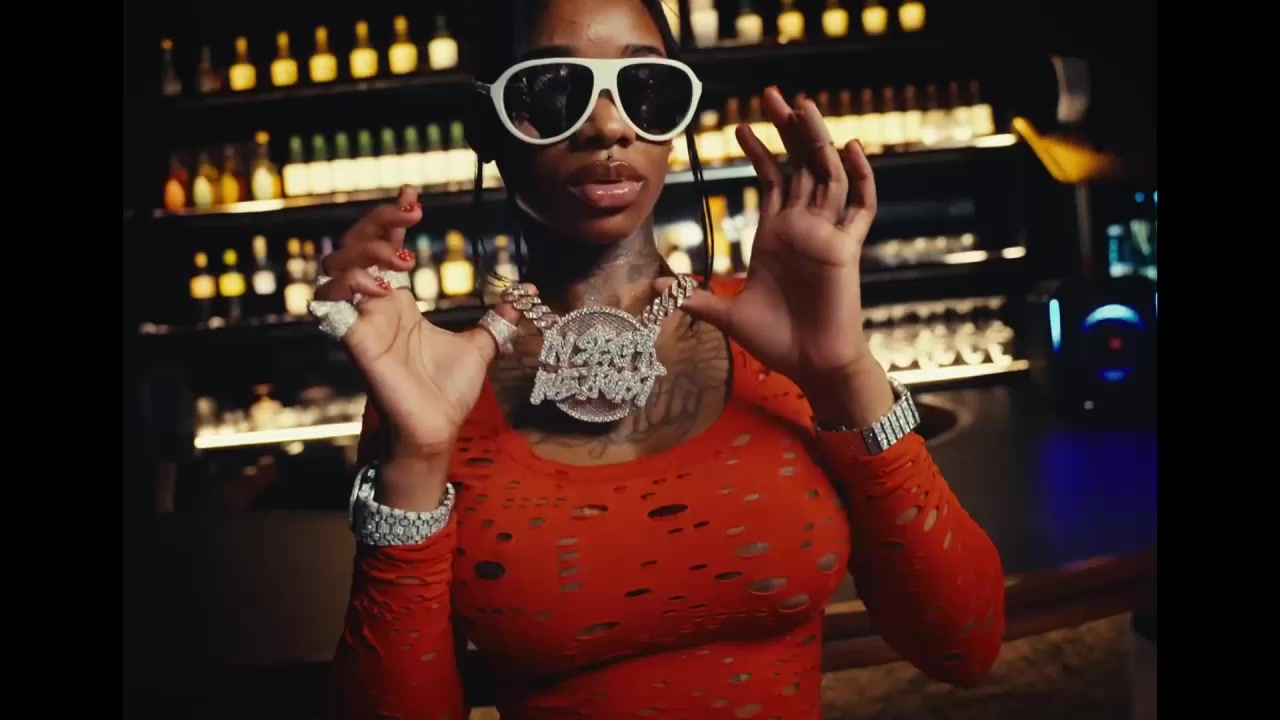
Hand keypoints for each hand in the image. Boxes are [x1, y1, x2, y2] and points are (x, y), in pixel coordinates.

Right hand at [316, 186, 524, 462]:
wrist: (438, 429)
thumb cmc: (447, 392)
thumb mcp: (481, 344)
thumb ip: (499, 317)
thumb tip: (526, 291)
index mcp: (397, 303)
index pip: (382, 246)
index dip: (390, 217)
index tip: (414, 194)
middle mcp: (374, 307)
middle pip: (354, 246)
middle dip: (376, 222)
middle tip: (411, 211)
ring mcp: (362, 323)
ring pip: (335, 269)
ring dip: (361, 252)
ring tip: (400, 259)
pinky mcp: (356, 343)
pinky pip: (333, 305)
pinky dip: (350, 286)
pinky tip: (383, 285)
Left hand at [657, 86, 876, 391]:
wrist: (809, 366)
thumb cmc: (775, 341)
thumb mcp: (726, 315)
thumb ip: (694, 298)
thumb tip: (654, 290)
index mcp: (775, 235)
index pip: (770, 180)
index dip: (758, 151)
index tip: (740, 126)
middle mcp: (802, 228)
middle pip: (798, 165)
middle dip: (787, 129)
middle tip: (773, 94)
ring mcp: (826, 235)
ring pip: (827, 174)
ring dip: (817, 140)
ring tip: (805, 106)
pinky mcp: (847, 249)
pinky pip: (861, 207)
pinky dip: (861, 177)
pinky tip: (851, 148)